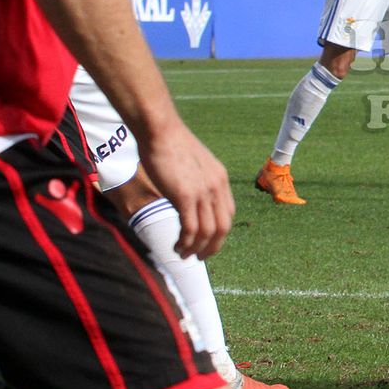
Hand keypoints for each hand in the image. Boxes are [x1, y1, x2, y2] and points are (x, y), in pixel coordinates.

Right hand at [138, 121, 233, 258]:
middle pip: (222, 227)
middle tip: (197, 257)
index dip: (218, 233)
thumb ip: (196, 181)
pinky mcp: (185, 195)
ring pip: (207, 232)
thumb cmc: (170, 145)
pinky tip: (176, 247)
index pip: (227, 214)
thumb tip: (187, 196)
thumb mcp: (192, 164)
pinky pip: (190, 228)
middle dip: (211, 247)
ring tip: (182, 255)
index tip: (206, 242)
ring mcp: (203, 192)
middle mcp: (217, 187)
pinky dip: (185, 242)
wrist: (161, 131)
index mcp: (220, 179)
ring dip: (196, 249)